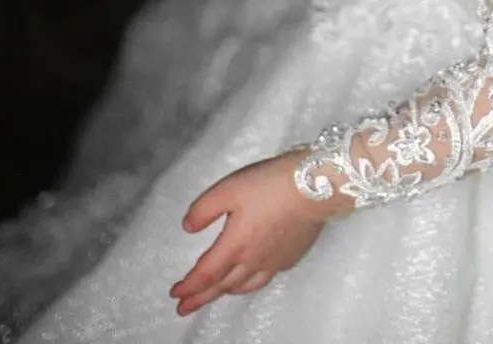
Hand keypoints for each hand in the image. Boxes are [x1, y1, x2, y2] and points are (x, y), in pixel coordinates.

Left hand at [170, 150, 329, 316]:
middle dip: (201, 298)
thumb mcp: (230, 188)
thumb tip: (187, 228)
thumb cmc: (271, 184)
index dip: (188, 286)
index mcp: (235, 244)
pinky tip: (252, 277)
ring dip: (225, 292)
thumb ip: (204, 209)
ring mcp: (274, 260)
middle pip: (222, 285)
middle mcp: (253, 259)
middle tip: (183, 309)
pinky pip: (265, 277)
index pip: (206, 273)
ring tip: (216, 294)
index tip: (174, 294)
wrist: (318, 186)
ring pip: (244, 285)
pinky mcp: (291, 256)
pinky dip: (250, 283)